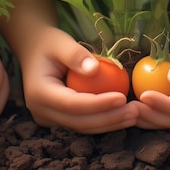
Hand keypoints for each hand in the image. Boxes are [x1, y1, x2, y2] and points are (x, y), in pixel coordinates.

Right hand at [19, 24, 137, 133]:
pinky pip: (82, 124)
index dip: (99, 104)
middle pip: (79, 121)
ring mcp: (48, 118)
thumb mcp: (61, 42)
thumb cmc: (50, 43)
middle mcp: (40, 111)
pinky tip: (122, 114)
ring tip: (133, 115)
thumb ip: (75, 54)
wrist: (34, 51)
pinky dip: (103, 121)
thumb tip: (95, 70)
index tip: (122, 97)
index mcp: (39, 92)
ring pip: (82, 127)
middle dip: (108, 119)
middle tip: (134, 111)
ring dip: (109, 124)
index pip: (73, 104)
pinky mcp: (57, 120)